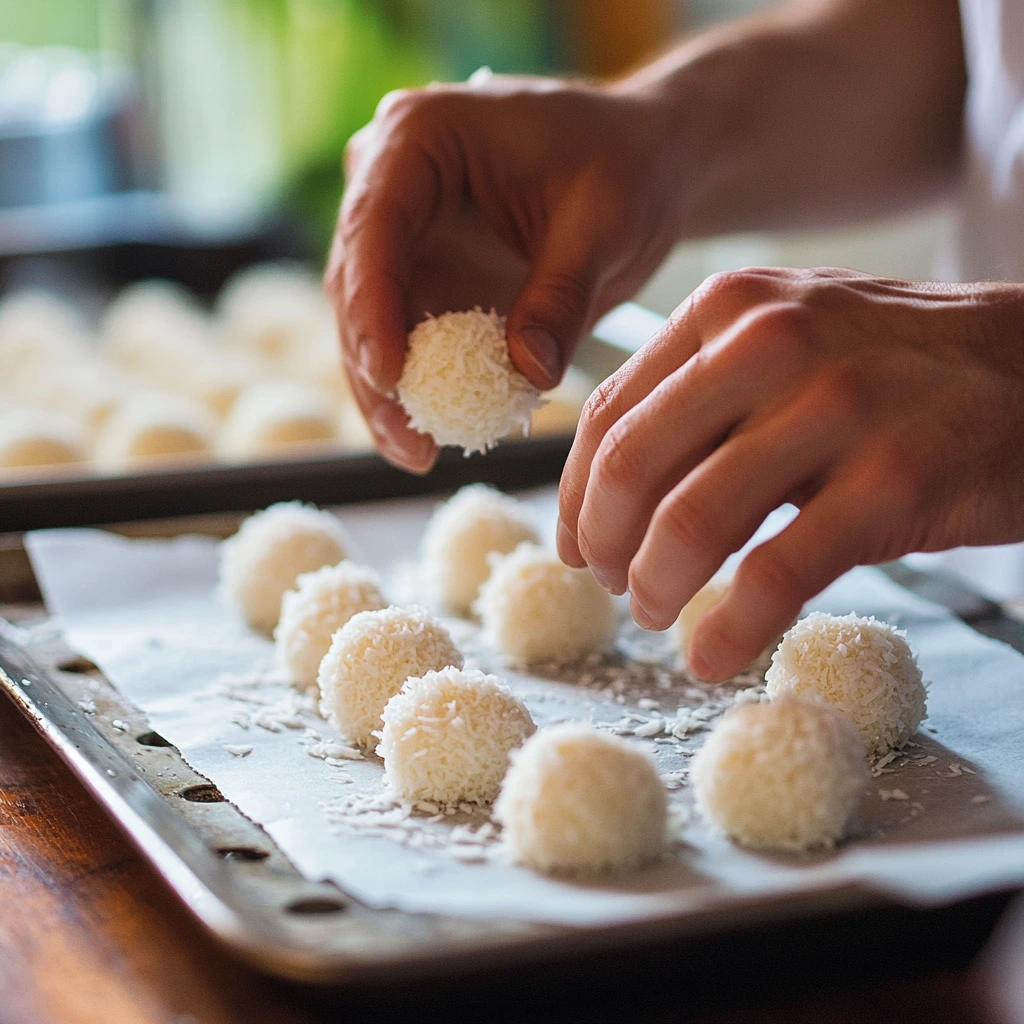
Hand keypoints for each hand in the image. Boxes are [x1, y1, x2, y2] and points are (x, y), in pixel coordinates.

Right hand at [325, 75, 684, 471]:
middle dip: (374, 369)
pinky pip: (407, 344)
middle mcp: (390, 185)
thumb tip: (529, 371)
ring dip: (388, 394)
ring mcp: (402, 239)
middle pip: (356, 285)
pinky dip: (421, 390)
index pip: (376, 224)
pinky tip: (437, 438)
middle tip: (405, 440)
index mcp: (420, 138)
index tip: (388, 374)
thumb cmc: (624, 168)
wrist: (640, 168)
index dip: (372, 303)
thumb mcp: (605, 225)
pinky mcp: (422, 284)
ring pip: (368, 326)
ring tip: (418, 454)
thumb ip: (562, 296)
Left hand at [558, 267, 1023, 679]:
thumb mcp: (784, 340)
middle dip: (604, 544)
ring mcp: (834, 407)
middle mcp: (769, 344)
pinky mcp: (894, 479)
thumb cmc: (893, 368)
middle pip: (630, 467)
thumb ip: (698, 393)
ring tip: (659, 614)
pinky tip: (714, 654)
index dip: (572, 496)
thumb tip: (601, 487)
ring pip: (691, 519)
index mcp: (726, 310)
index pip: (608, 414)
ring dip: (656, 587)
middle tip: (616, 588)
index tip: (574, 546)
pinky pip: (777, 573)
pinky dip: (731, 627)